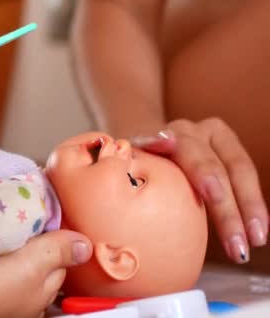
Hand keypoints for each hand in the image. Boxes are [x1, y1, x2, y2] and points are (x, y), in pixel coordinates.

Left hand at [130, 118, 268, 263]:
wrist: (135, 138)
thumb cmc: (124, 163)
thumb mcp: (121, 165)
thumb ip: (127, 171)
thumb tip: (131, 192)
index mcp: (162, 132)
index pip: (189, 151)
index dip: (203, 174)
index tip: (211, 195)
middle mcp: (191, 131)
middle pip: (217, 165)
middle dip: (230, 207)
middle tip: (237, 244)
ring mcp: (211, 138)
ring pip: (238, 168)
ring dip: (249, 206)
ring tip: (255, 240)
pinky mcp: (226, 149)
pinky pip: (244, 176)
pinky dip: (251, 203)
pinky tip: (257, 229)